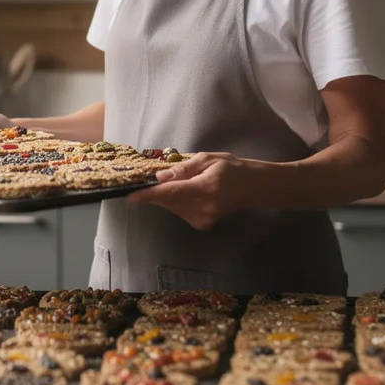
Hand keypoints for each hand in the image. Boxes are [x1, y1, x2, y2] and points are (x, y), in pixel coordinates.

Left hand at [126, 152, 250, 229]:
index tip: (130, 196)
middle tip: (155, 178)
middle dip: (157, 191)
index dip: (148, 195)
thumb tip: (160, 176)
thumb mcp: (208, 159)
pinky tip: (189, 193)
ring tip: (184, 182)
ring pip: (172, 207)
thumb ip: (183, 169)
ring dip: (168, 196)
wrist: (254, 187)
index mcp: (204, 189)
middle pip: (168, 201)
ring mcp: (203, 219)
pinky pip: (180, 211)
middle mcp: (202, 208)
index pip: (170, 193)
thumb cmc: (232, 168)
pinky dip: (177, 202)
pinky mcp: (202, 224)